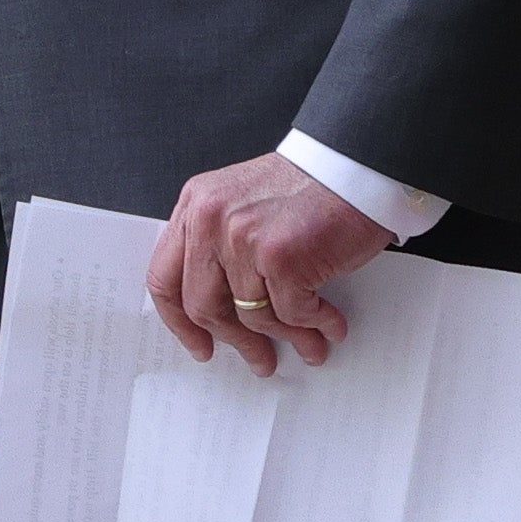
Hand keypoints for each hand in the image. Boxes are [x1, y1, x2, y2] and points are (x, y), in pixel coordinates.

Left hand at [149, 158, 397, 373]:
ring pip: (253, 315)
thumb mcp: (243, 203)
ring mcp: (243, 240)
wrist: (355, 164)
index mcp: (195, 206)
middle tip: (259, 358)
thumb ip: (221, 246)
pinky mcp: (280, 257)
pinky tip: (329, 325)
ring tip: (309, 344)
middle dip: (236, 342)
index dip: (180, 322)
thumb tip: (224, 310)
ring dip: (288, 337)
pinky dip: (315, 324)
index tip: (199, 344)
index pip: (165, 278)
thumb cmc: (310, 184)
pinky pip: (293, 312)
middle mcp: (210, 221)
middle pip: (203, 306)